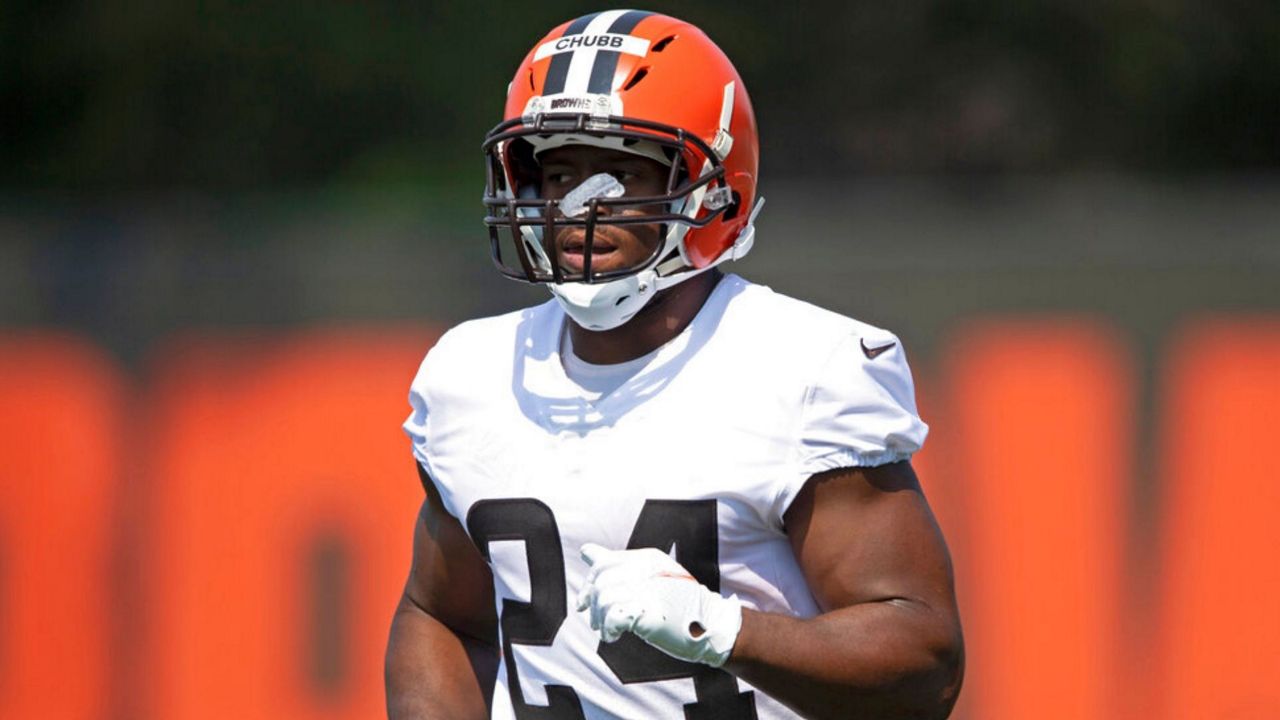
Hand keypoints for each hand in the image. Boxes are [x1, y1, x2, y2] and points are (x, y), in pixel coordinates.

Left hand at [576, 543, 742, 666]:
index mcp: (647, 558)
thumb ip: (621, 566)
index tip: (583, 601)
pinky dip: (608, 629)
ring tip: (607, 630)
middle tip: (592, 619)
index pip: (604, 561)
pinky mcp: (646, 610)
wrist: (712, 624)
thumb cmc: (682, 605)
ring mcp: (646, 588)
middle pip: (601, 578)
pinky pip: (613, 615)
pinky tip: (615, 635)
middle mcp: (644, 568)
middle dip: (590, 600)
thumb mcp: (653, 578)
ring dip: (599, 618)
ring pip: (603, 597)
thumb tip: (586, 552)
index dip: (589, 581)